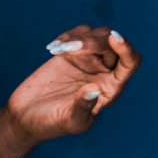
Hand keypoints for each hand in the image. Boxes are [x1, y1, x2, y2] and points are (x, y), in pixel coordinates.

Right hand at [5, 26, 140, 145]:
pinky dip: (70, 35)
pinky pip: (80, 34)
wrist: (26, 117)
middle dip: (95, 42)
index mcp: (111, 87)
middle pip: (112, 44)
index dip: (127, 49)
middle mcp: (104, 71)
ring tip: (60, 50)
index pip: (130, 63)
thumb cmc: (51, 124)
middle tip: (71, 50)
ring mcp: (89, 60)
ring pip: (99, 34)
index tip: (115, 38)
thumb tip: (95, 89)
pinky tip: (55, 47)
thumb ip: (83, 107)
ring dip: (82, 36)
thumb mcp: (70, 121)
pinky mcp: (71, 53)